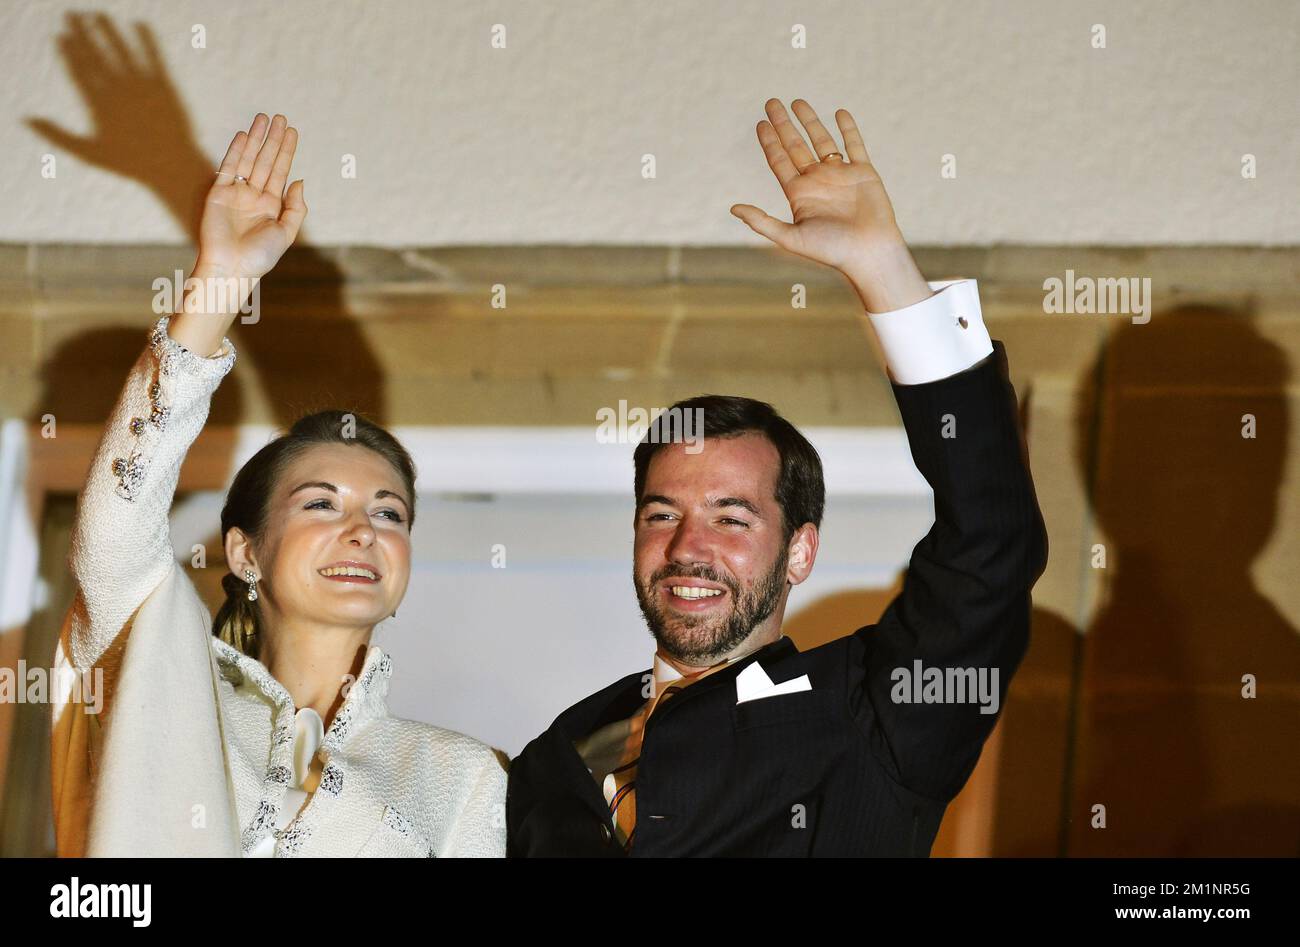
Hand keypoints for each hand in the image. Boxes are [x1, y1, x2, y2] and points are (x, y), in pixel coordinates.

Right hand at [197, 113, 306, 280]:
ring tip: (265, 118)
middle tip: (281, 118)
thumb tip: (299, 180)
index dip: (286, 151)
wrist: (231, 268)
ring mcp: (236, 193)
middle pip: (266, 161)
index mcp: (271, 205)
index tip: (292, 131)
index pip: (280, 172)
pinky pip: (229, 167)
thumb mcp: (285, 232)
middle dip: (273, 139)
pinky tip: (245, 135)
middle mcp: (254, 196)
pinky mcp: (219, 193)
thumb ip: (296, 207)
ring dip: (256, 139)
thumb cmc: (260, 256)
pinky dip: (237, 151)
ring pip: (249, 160)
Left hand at [731, 99, 929, 311]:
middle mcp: (817, 181)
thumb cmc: (831, 250)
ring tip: (797, 101)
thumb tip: (733, 208)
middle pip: (795, 146)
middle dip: (783, 124)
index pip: (779, 161)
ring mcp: (840, 175)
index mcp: (799, 193)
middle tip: (771, 102)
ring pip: (822, 140)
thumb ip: (762, 222)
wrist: (869, 253)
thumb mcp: (791, 237)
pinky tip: (839, 113)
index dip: (769, 142)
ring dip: (810, 121)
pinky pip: (854, 145)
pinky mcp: (863, 172)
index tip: (760, 123)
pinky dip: (848, 128)